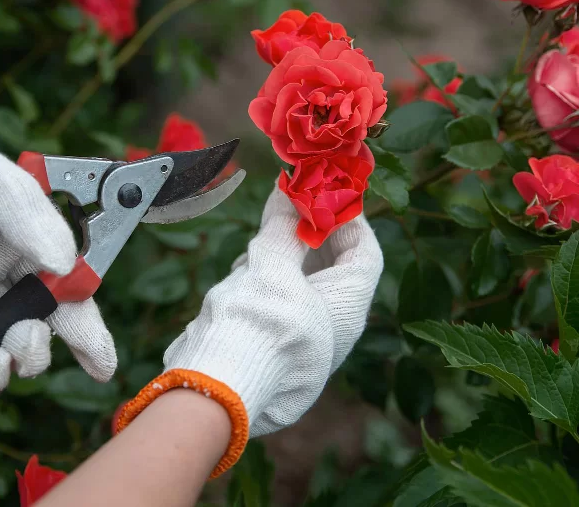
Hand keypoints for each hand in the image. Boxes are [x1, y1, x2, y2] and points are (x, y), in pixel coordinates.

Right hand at [115, 182, 381, 473]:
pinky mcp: (267, 349)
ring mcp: (298, 343)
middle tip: (288, 208)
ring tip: (260, 240)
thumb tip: (289, 191)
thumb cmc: (257, 323)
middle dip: (309, 236)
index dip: (349, 219)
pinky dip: (263, 282)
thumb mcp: (273, 264)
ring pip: (299, 286)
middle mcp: (329, 330)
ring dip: (281, 257)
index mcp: (346, 310)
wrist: (213, 386)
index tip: (324, 193)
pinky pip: (275, 306)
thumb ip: (283, 226)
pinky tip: (242, 273)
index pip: (364, 254)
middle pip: (331, 270)